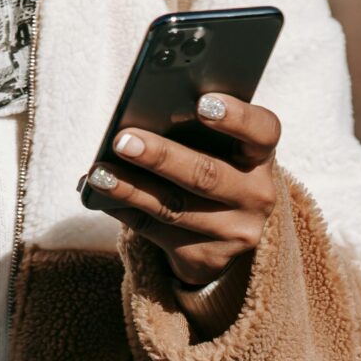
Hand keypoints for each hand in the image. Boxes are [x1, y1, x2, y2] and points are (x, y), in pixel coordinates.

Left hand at [81, 94, 281, 291]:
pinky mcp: (205, 257)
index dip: (236, 117)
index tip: (201, 103)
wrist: (226, 231)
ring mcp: (234, 232)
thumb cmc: (214, 166)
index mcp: (261, 155)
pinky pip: (154, 230)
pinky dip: (122, 208)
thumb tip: (142, 116)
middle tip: (123, 140)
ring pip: (174, 207)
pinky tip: (99, 194)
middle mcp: (256, 195)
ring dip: (130, 188)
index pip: (262, 131)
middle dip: (161, 157)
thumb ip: (195, 131)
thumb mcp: (220, 148)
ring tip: (99, 173)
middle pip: (207, 174)